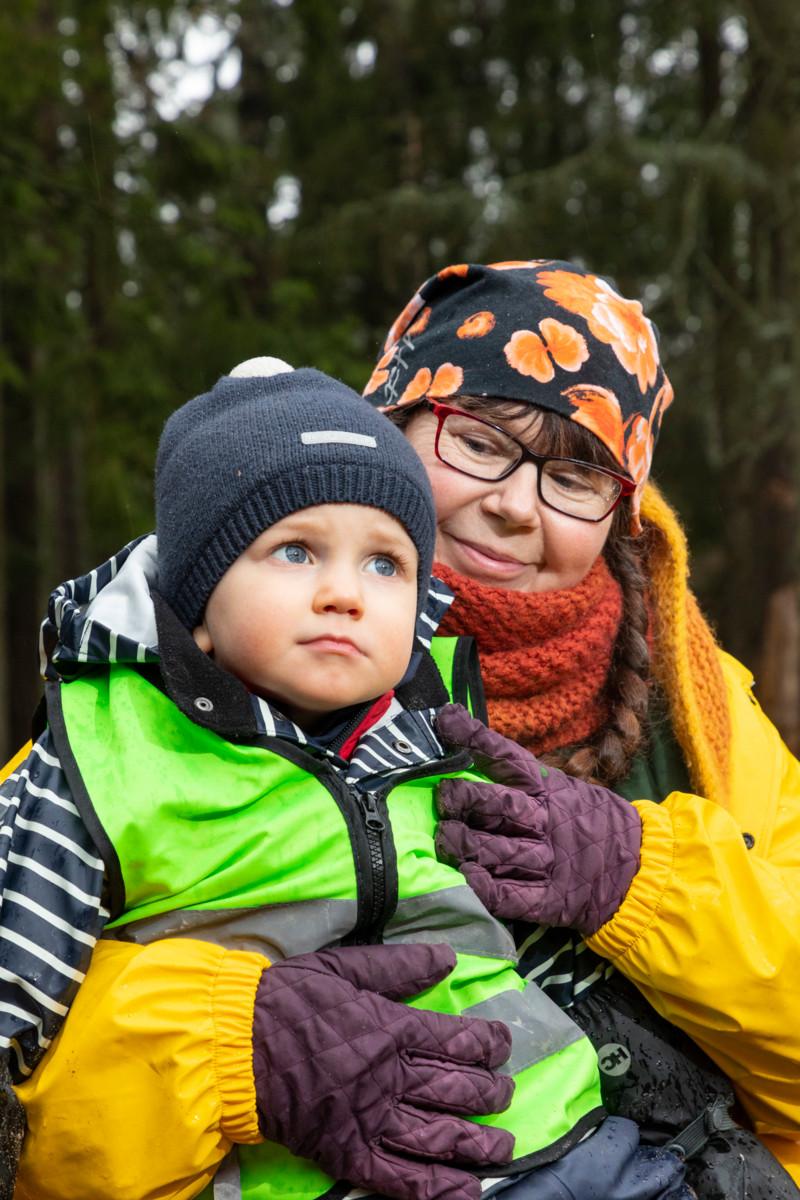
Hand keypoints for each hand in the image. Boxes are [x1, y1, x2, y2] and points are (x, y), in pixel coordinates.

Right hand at [252, 942, 514, 1199]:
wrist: (235, 1044)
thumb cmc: (289, 999)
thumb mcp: (345, 967)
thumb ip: (399, 966)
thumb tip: (448, 958)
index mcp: (393, 1027)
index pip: (458, 1039)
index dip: (488, 1043)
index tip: (502, 1044)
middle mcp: (391, 1076)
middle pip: (457, 1089)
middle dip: (491, 1093)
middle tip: (506, 1093)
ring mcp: (371, 1118)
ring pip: (438, 1136)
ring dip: (477, 1143)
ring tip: (502, 1146)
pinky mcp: (348, 1154)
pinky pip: (400, 1178)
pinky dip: (436, 1188)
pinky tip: (465, 1190)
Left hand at [435, 704, 641, 935]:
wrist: (642, 869)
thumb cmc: (594, 823)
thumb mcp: (567, 790)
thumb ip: (529, 780)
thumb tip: (477, 755)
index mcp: (551, 789)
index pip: (509, 758)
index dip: (476, 738)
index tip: (447, 721)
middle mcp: (546, 822)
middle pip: (497, 805)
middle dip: (463, 798)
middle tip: (443, 797)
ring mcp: (548, 862)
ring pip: (497, 850)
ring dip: (464, 843)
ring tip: (444, 837)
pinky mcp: (550, 900)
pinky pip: (510, 895)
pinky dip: (484, 887)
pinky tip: (466, 877)